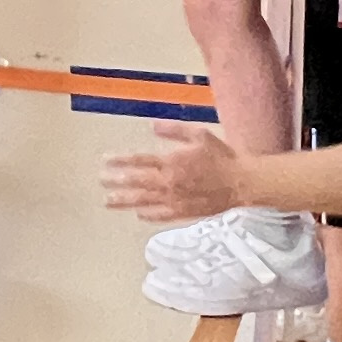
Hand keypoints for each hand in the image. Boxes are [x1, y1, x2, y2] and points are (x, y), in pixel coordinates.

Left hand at [99, 125, 246, 223]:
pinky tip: (138, 213)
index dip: (120, 160)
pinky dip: (147, 214)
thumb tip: (154, 126)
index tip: (105, 160)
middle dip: (116, 181)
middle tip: (100, 181)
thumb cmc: (222, 157)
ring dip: (124, 200)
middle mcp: (169, 182)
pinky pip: (160, 215)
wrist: (241, 183)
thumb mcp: (200, 135)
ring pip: (143, 200)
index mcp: (171, 161)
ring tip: (108, 201)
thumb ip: (175, 130)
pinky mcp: (183, 212)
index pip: (139, 160)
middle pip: (136, 182)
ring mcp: (174, 199)